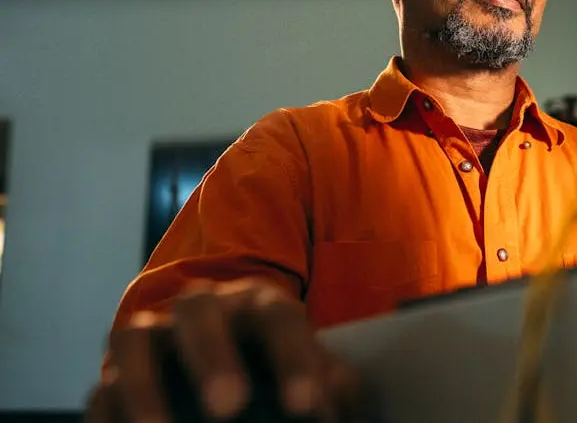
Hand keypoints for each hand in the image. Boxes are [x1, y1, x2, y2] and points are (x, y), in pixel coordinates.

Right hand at [86, 279, 369, 422]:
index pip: (278, 320)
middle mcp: (202, 311)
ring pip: (133, 339)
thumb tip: (334, 402)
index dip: (293, 359)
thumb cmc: (279, 373)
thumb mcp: (309, 374)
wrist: (227, 370)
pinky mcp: (113, 377)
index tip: (307, 407)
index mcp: (259, 305)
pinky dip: (109, 415)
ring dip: (144, 386)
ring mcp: (152, 339)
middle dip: (212, 356)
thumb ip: (328, 386)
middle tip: (230, 407)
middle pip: (198, 312)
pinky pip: (101, 389)